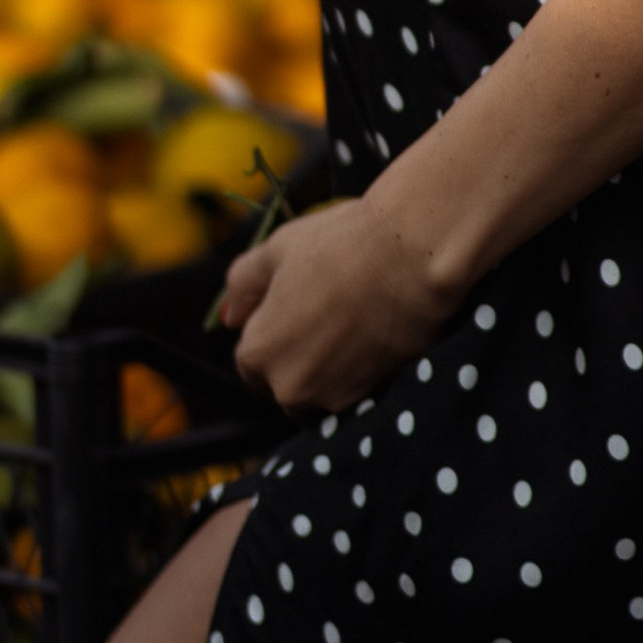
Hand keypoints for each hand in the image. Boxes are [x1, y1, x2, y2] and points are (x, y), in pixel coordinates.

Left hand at [219, 196, 448, 414]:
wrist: (413, 254)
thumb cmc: (341, 243)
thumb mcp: (277, 248)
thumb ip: (242, 285)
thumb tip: (228, 317)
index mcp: (258, 353)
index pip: (251, 363)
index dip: (273, 335)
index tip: (298, 311)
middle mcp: (289, 388)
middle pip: (287, 384)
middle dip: (301, 359)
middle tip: (330, 315)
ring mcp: (334, 399)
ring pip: (324, 394)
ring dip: (333, 371)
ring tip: (358, 323)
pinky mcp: (376, 398)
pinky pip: (360, 394)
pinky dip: (365, 373)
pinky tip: (379, 336)